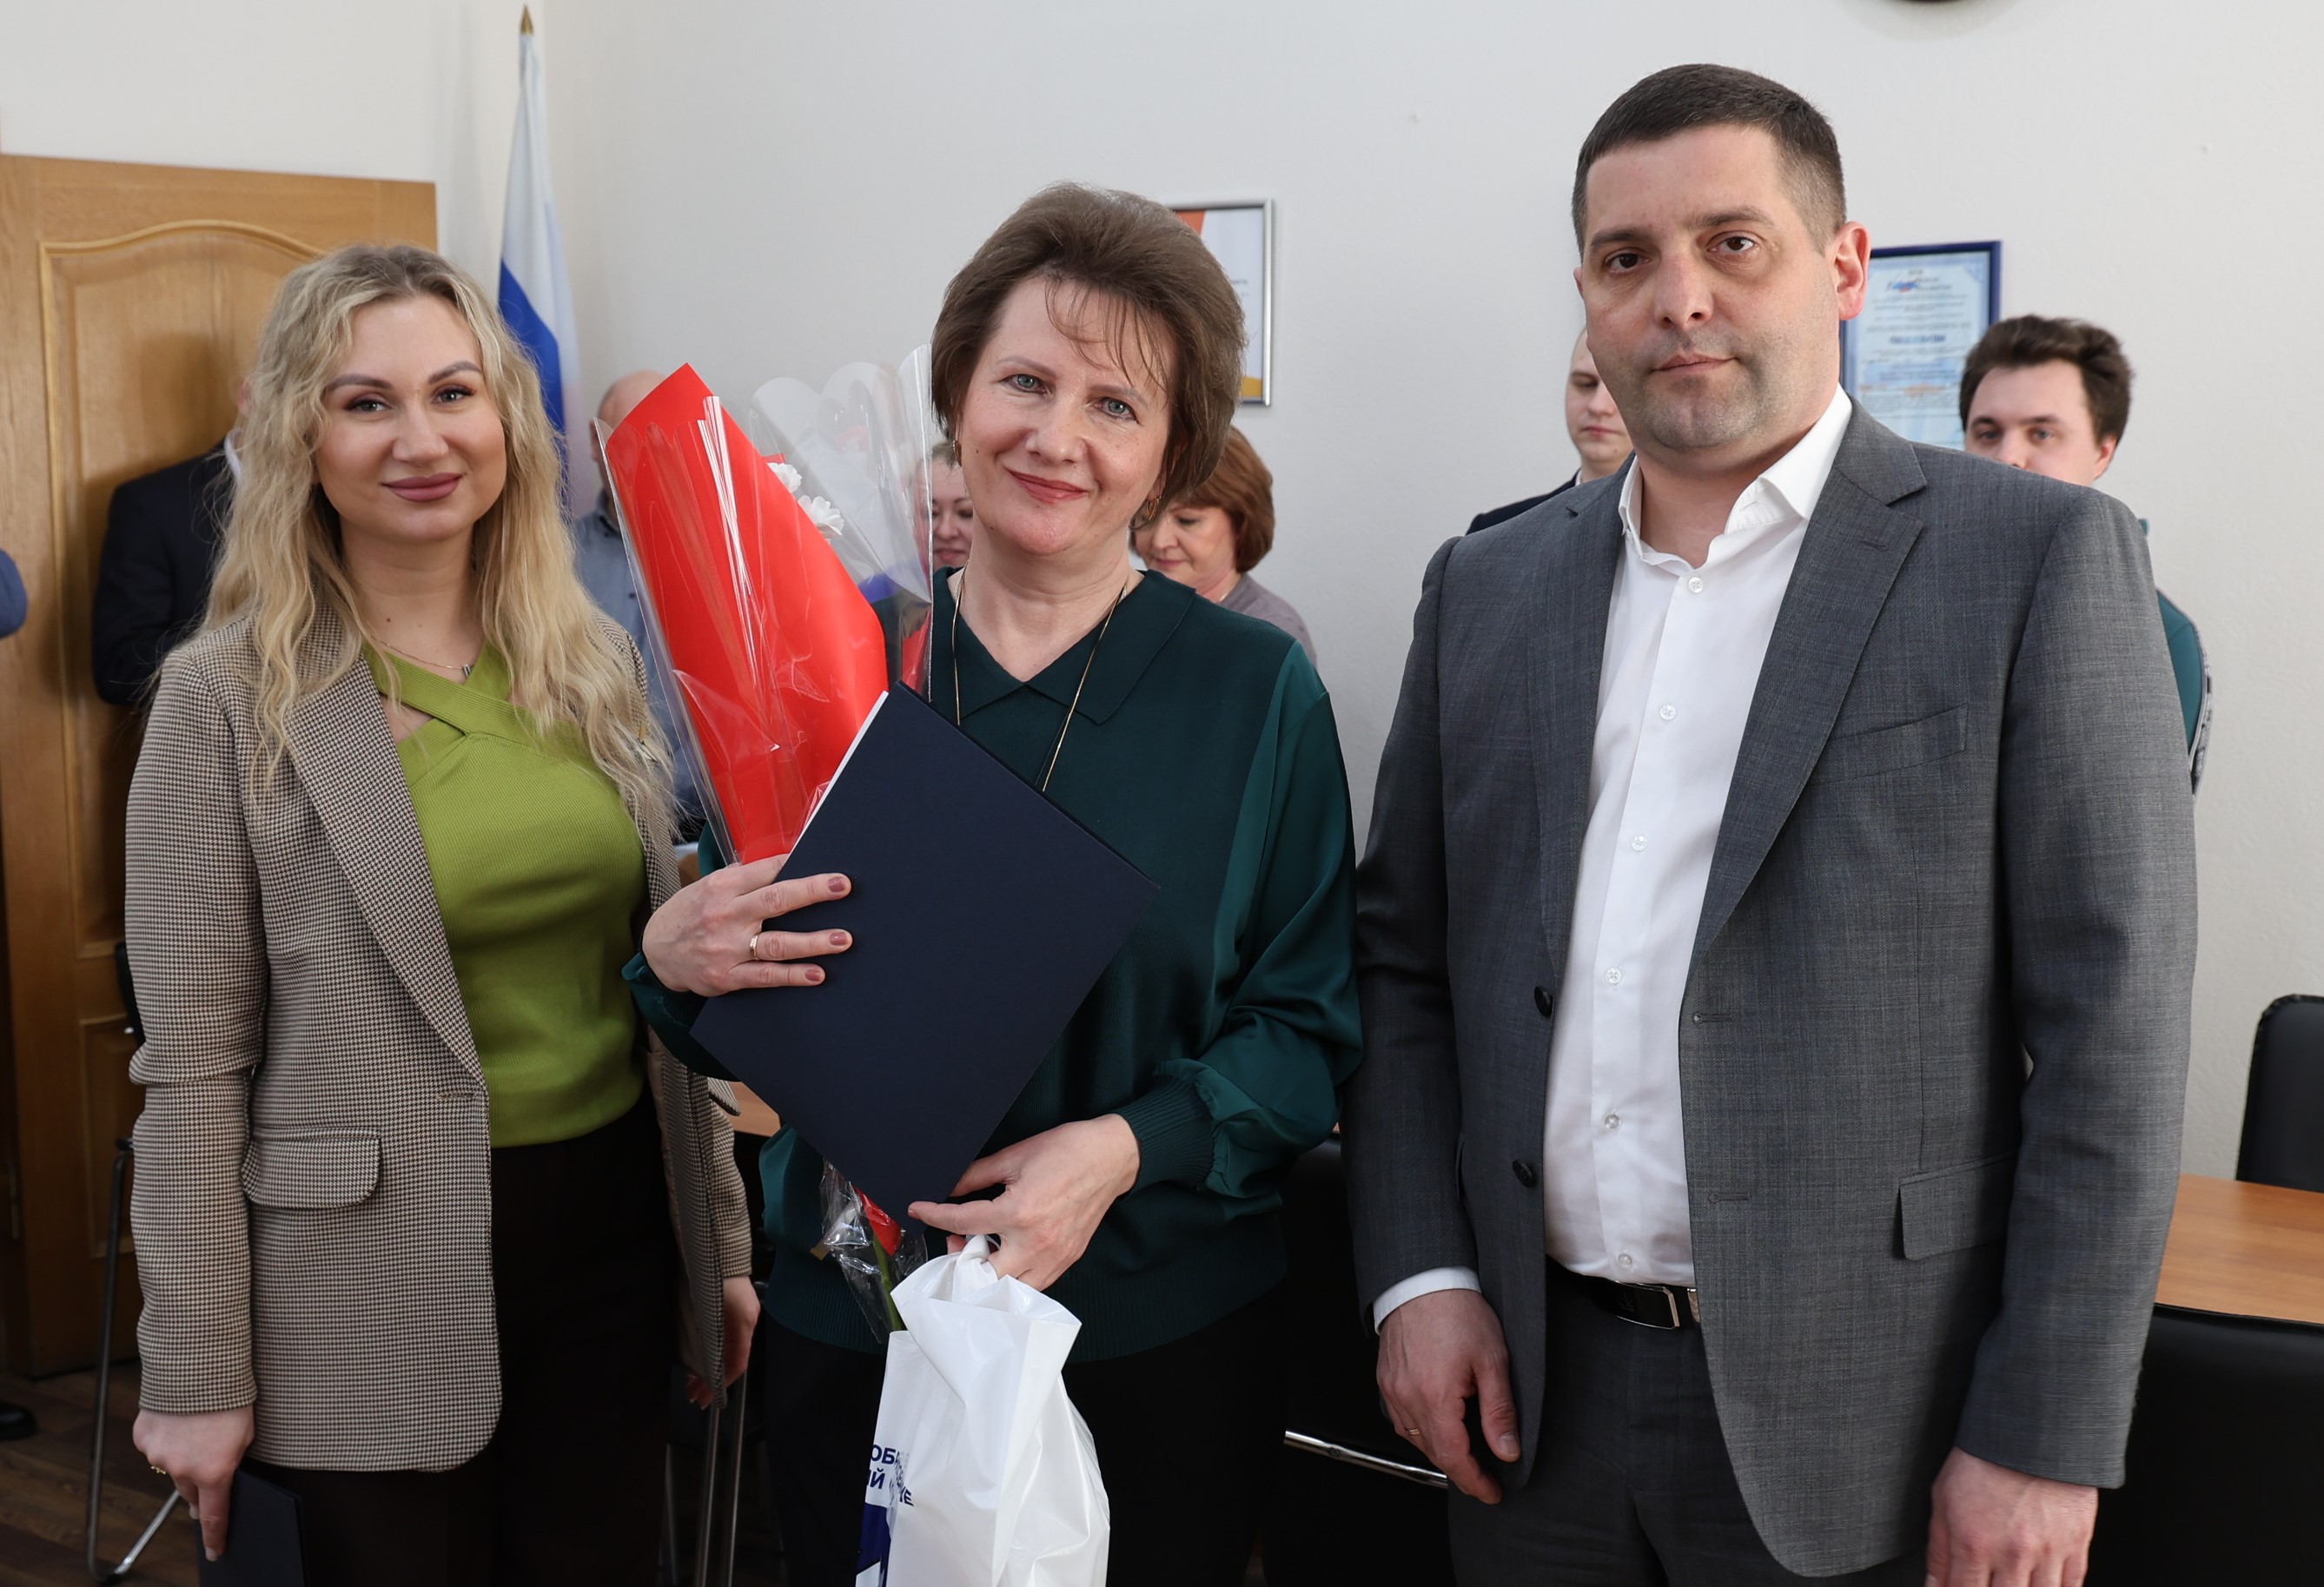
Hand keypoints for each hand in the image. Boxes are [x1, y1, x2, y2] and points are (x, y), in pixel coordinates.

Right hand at [133, 1405, 253, 1560]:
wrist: (198, 1367)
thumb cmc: (231, 1398)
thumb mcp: (245, 1435)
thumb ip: (232, 1462)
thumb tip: (220, 1479)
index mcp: (214, 1472)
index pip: (213, 1517)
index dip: (215, 1537)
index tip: (215, 1552)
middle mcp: (182, 1470)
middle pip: (190, 1492)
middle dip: (199, 1488)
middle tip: (206, 1478)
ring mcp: (158, 1455)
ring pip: (171, 1468)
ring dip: (182, 1457)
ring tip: (196, 1429)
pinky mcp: (143, 1438)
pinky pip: (156, 1447)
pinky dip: (167, 1438)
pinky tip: (178, 1419)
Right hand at [642, 853, 851, 995]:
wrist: (656, 951)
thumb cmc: (691, 912)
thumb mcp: (710, 886)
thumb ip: (744, 877)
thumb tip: (786, 864)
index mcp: (723, 887)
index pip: (766, 871)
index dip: (796, 864)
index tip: (825, 863)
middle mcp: (726, 915)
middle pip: (775, 901)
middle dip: (812, 892)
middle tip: (843, 886)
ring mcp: (727, 948)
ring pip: (776, 943)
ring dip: (812, 942)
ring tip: (842, 939)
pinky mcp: (727, 976)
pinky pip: (765, 976)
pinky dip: (792, 975)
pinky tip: (817, 974)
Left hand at [686, 1275, 761, 1408]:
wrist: (716, 1247)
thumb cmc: (715, 1279)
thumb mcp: (716, 1312)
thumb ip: (716, 1340)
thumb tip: (709, 1370)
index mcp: (743, 1325)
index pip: (737, 1364)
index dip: (720, 1384)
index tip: (703, 1399)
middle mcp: (746, 1322)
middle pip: (731, 1359)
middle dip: (711, 1380)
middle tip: (692, 1395)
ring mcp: (741, 1314)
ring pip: (727, 1349)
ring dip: (711, 1367)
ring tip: (693, 1381)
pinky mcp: (733, 1307)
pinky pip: (726, 1338)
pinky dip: (714, 1352)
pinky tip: (701, 1356)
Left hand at [908, 1116, 1140, 1290]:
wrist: (1112, 1157)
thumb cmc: (1066, 1151)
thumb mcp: (1015, 1156)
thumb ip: (977, 1176)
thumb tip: (949, 1187)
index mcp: (1019, 1212)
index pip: (963, 1223)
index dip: (935, 1216)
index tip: (920, 1210)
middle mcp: (1035, 1242)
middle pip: (984, 1275)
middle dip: (962, 1262)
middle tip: (957, 1242)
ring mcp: (1053, 1256)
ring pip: (1010, 1289)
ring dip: (989, 1276)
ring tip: (982, 1250)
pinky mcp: (1067, 1260)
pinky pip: (1034, 1284)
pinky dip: (1014, 1278)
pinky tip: (1006, 1256)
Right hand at [1377, 1288, 1519, 1503]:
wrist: (1424, 1279)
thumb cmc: (1458, 1311)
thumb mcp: (1493, 1361)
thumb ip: (1499, 1411)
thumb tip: (1507, 1451)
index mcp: (1436, 1398)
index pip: (1455, 1458)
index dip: (1475, 1482)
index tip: (1492, 1492)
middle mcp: (1407, 1399)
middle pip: (1435, 1453)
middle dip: (1462, 1470)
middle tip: (1486, 1477)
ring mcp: (1392, 1391)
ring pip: (1416, 1439)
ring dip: (1442, 1451)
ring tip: (1467, 1451)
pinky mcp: (1386, 1380)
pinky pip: (1402, 1420)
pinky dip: (1422, 1430)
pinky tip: (1439, 1423)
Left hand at [1925, 1446, 2095, 1586]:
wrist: (2032, 1432)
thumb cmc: (1984, 1460)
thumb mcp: (1943, 1498)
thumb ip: (1939, 1549)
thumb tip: (1934, 1584)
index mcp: (1974, 1543)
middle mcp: (2011, 1554)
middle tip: (1989, 1581)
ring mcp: (2047, 1553)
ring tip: (2012, 1582)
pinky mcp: (2076, 1545)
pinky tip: (2043, 1585)